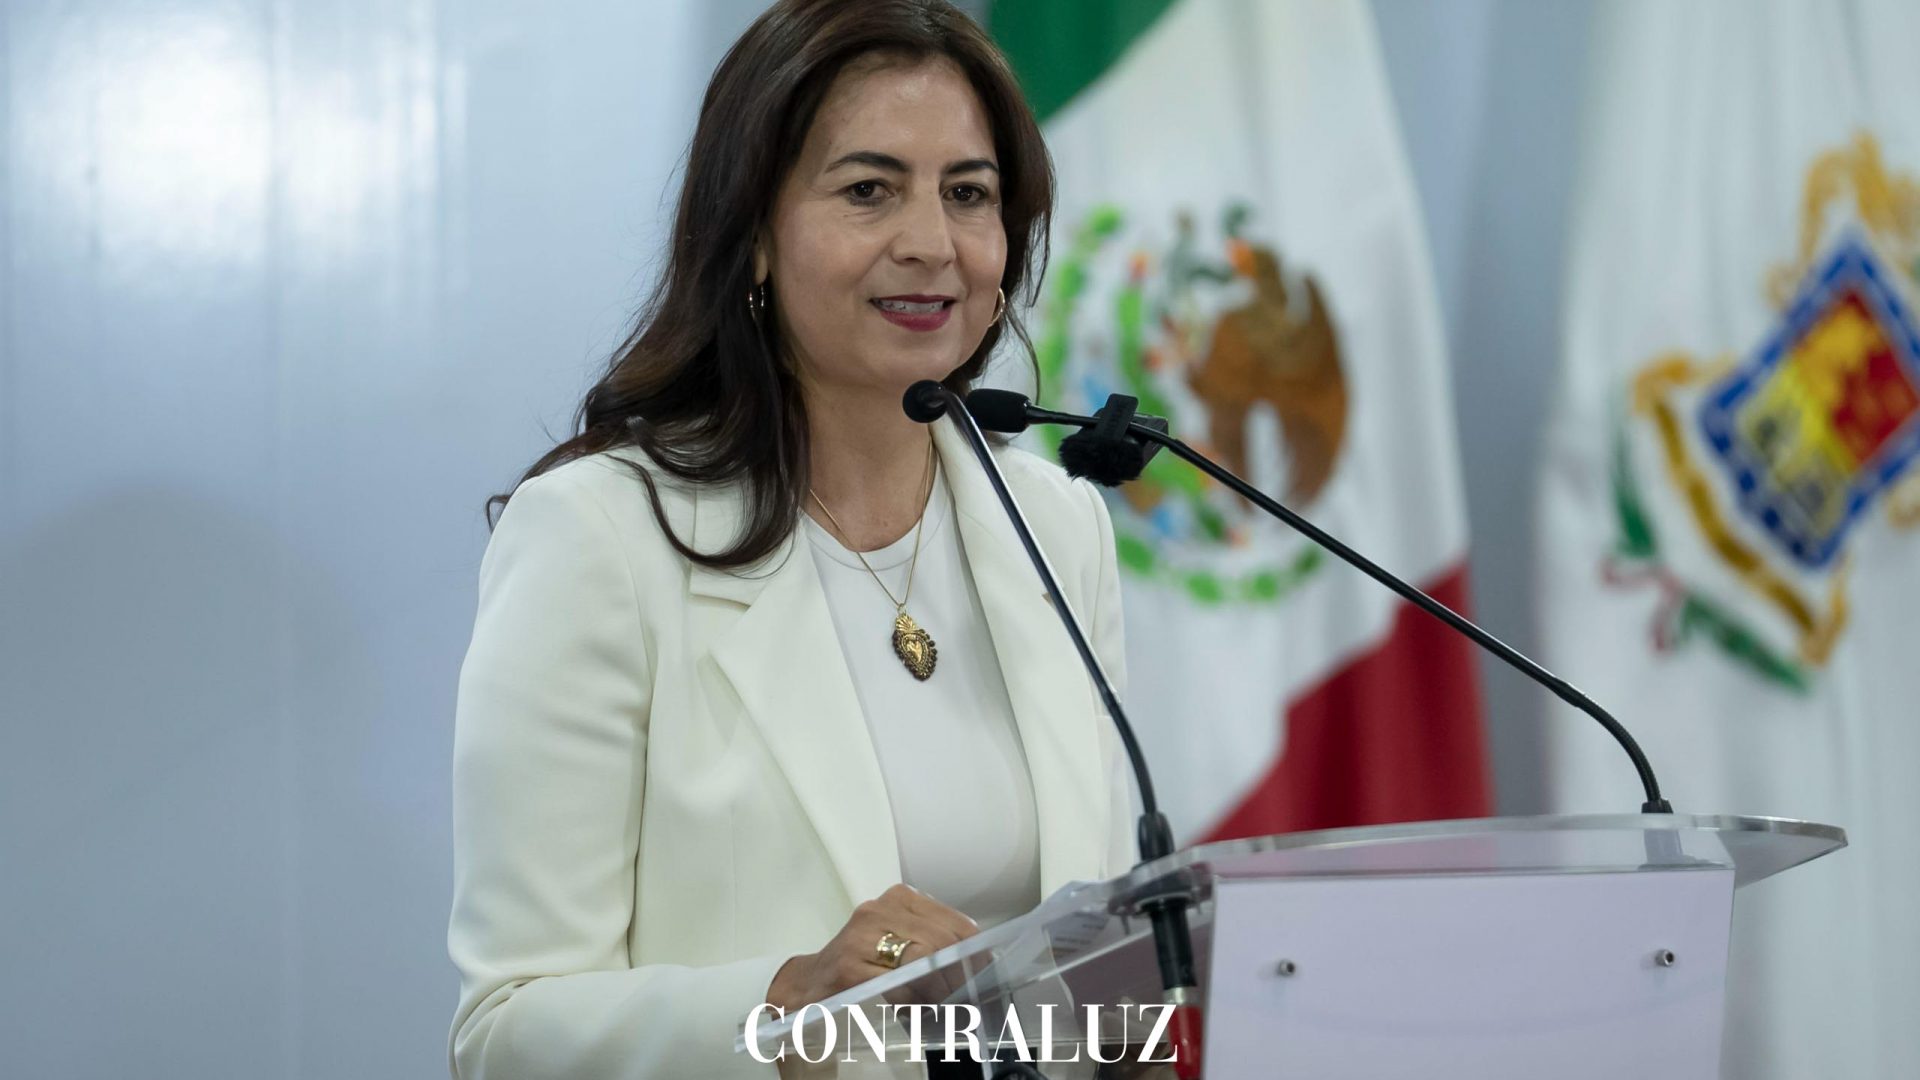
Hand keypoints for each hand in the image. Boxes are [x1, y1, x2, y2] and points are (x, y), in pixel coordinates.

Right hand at [766, 884, 979, 1011]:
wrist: (809, 982)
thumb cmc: (861, 963)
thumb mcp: (900, 941)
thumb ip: (935, 943)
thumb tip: (980, 964)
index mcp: (900, 898)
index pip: (956, 923)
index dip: (975, 954)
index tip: (983, 976)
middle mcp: (880, 909)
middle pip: (942, 941)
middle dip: (958, 976)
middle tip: (963, 1000)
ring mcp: (861, 935)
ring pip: (923, 959)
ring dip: (938, 990)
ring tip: (941, 1006)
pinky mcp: (848, 965)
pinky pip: (896, 984)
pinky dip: (912, 1001)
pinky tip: (914, 1009)